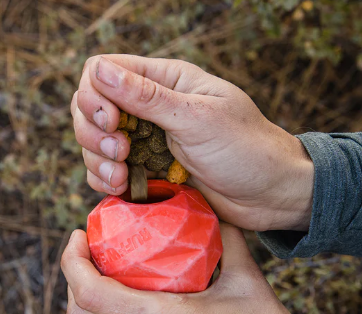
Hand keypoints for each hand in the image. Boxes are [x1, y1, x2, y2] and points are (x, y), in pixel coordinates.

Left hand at [60, 225, 356, 313]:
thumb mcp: (249, 282)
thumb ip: (226, 239)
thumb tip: (209, 205)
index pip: (91, 293)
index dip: (72, 262)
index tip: (78, 237)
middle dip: (71, 280)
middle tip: (86, 253)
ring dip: (86, 306)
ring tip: (101, 277)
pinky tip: (125, 307)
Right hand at [71, 55, 314, 231]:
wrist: (272, 195)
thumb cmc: (246, 149)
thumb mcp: (197, 119)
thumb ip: (147, 97)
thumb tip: (100, 70)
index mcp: (165, 80)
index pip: (104, 69)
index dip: (95, 94)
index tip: (112, 121)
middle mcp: (149, 106)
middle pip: (90, 106)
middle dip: (93, 130)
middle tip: (119, 152)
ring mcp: (145, 140)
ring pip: (93, 141)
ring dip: (96, 159)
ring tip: (122, 176)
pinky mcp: (145, 171)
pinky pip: (105, 171)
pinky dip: (103, 180)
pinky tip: (121, 187)